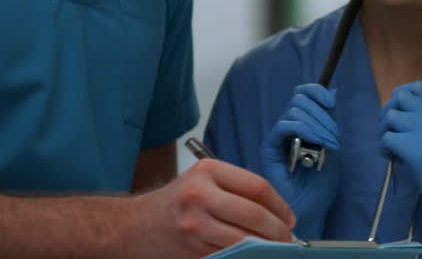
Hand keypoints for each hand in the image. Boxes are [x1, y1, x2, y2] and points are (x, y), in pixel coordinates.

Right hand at [131, 157, 295, 257]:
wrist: (131, 226)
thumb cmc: (174, 203)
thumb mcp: (202, 181)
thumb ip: (236, 190)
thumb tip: (277, 211)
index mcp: (207, 171)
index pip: (257, 187)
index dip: (280, 205)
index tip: (290, 217)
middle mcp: (199, 195)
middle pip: (254, 214)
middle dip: (278, 229)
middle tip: (288, 237)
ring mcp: (194, 224)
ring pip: (244, 239)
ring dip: (266, 246)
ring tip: (275, 247)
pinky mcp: (191, 249)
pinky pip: (228, 254)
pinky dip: (245, 255)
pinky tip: (252, 254)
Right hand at [260, 84, 341, 235]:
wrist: (311, 210)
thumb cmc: (321, 184)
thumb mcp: (332, 145)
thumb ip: (329, 120)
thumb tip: (332, 92)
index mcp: (303, 124)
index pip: (304, 94)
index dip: (317, 92)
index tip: (331, 102)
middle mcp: (288, 128)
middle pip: (300, 99)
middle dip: (323, 115)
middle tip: (334, 138)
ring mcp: (278, 138)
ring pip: (295, 111)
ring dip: (318, 125)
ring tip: (329, 146)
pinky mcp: (270, 149)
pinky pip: (285, 127)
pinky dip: (305, 131)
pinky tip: (317, 145)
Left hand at [378, 81, 421, 258]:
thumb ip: (420, 121)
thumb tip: (392, 111)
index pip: (417, 86)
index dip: (401, 94)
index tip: (399, 113)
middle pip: (398, 98)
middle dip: (386, 115)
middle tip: (391, 135)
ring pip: (389, 116)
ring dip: (382, 133)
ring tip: (392, 150)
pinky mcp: (416, 149)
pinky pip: (386, 138)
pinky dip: (383, 151)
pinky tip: (394, 161)